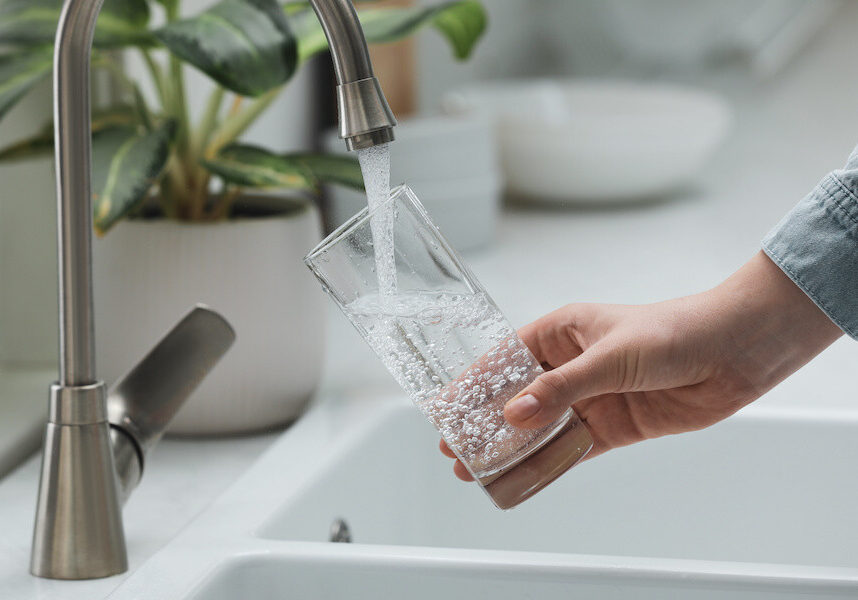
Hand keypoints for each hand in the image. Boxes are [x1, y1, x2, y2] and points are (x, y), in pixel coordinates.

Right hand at [441, 252, 841, 480]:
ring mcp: (591, 396)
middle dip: (486, 421)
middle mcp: (571, 364)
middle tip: (455, 447)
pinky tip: (524, 475)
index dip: (475, 384)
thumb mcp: (608, 355)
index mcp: (562, 331)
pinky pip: (572, 447)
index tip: (447, 408)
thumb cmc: (673, 331)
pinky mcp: (614, 425)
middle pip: (518, 396)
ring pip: (541, 426)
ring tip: (479, 467)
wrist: (732, 352)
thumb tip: (514, 414)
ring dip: (512, 447)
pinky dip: (548, 462)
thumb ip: (561, 387)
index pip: (505, 359)